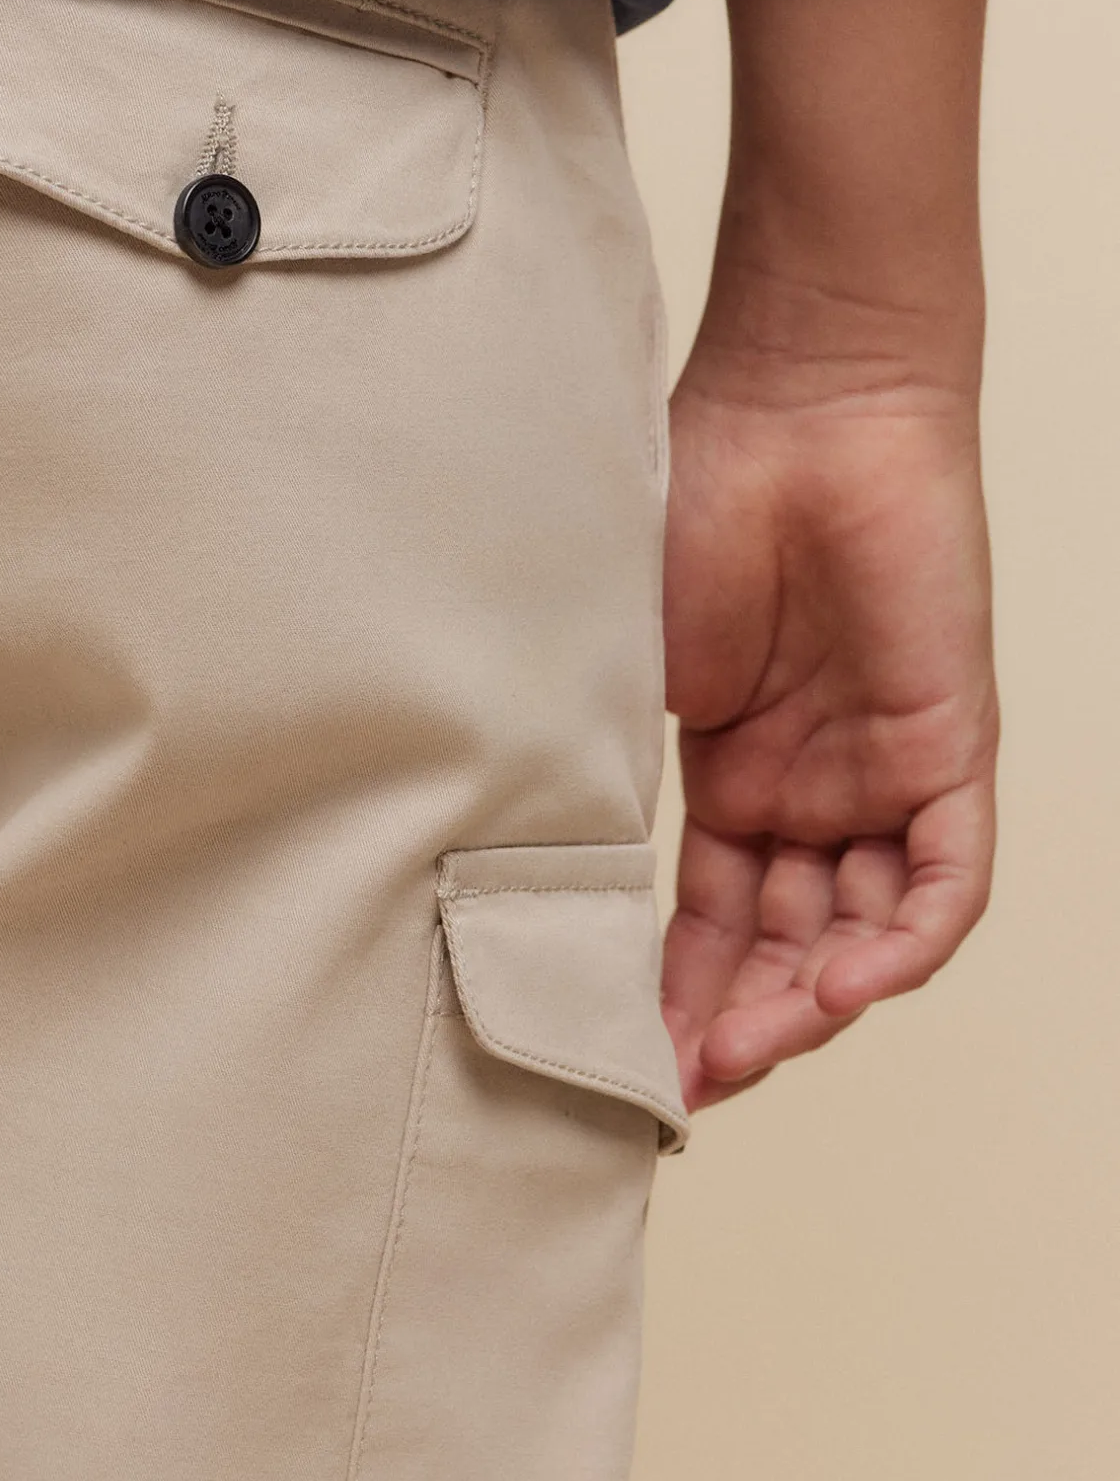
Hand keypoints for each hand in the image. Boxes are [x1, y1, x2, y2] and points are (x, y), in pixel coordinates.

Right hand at [662, 366, 996, 1109]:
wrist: (795, 401)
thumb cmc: (696, 498)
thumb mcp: (624, 663)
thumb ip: (601, 766)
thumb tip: (528, 879)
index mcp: (734, 774)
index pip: (710, 920)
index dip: (672, 995)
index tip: (622, 1059)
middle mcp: (813, 789)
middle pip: (786, 946)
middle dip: (738, 1024)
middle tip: (681, 1079)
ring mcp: (882, 772)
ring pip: (862, 931)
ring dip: (808, 1003)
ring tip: (745, 1053)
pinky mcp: (951, 746)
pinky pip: (945, 881)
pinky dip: (900, 944)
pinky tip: (840, 989)